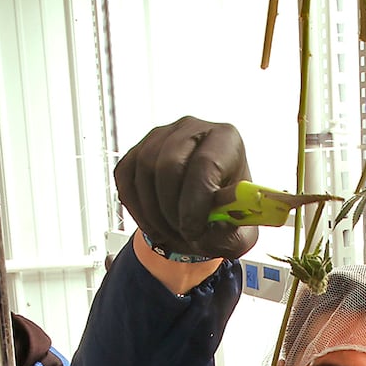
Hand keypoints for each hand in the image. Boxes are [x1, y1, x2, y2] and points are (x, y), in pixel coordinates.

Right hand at [115, 117, 257, 259]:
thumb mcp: (239, 232)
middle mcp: (192, 129)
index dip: (195, 203)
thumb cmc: (225, 215)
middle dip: (171, 211)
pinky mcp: (137, 151)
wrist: (204, 208)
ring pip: (144, 171)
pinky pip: (126, 179)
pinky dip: (136, 209)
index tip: (193, 231)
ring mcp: (161, 136)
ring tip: (171, 233)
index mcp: (226, 139)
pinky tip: (153, 224)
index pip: (205, 163)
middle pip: (169, 165)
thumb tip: (215, 227)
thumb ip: (231, 233)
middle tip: (182, 235)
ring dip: (154, 213)